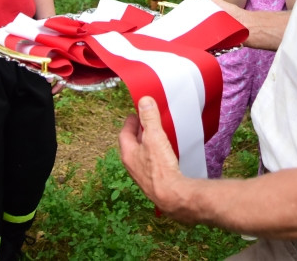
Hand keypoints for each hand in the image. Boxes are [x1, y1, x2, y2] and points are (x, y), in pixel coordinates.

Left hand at [118, 97, 187, 217]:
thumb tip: (144, 101)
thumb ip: (149, 118)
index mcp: (128, 154)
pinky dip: (154, 154)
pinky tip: (164, 153)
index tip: (135, 113)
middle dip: (138, 132)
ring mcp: (142, 175)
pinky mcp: (153, 181)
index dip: (130, 122)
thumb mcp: (154, 137)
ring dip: (146, 144)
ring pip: (141, 154)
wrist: (171, 196)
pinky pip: (150, 163)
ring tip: (155, 135)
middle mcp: (132, 165)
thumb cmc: (160, 167)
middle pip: (132, 144)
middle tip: (145, 122)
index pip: (124, 133)